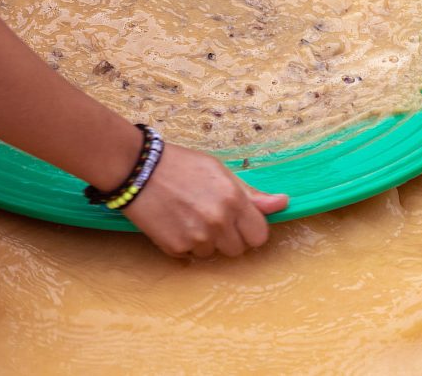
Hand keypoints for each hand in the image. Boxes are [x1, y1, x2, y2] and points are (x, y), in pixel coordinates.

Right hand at [123, 143, 288, 257]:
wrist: (138, 169)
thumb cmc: (182, 165)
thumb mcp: (220, 171)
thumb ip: (251, 194)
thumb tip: (283, 203)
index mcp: (234, 200)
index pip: (259, 236)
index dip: (251, 230)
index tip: (240, 223)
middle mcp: (218, 222)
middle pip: (238, 250)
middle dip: (229, 238)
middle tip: (212, 217)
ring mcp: (196, 238)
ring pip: (213, 254)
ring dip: (206, 242)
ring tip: (190, 217)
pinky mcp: (175, 247)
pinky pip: (190, 256)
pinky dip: (185, 245)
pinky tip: (175, 223)